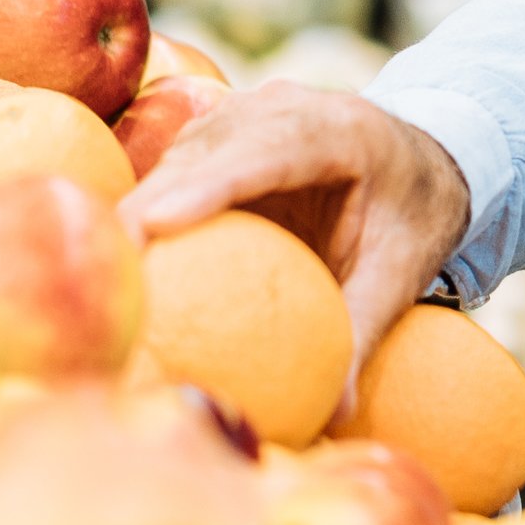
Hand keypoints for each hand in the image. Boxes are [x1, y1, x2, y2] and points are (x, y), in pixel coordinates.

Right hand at [118, 83, 473, 364]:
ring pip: (181, 154)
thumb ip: (362, 332)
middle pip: (207, 149)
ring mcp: (250, 111)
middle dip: (150, 201)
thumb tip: (332, 417)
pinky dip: (150, 207)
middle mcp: (288, 107)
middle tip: (104, 264)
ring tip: (100, 269)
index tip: (154, 224)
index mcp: (342, 131)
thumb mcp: (401, 272)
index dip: (205, 185)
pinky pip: (177, 165)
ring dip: (140, 205)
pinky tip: (119, 259)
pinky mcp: (224, 130)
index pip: (267, 152)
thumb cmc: (412, 217)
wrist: (424, 159)